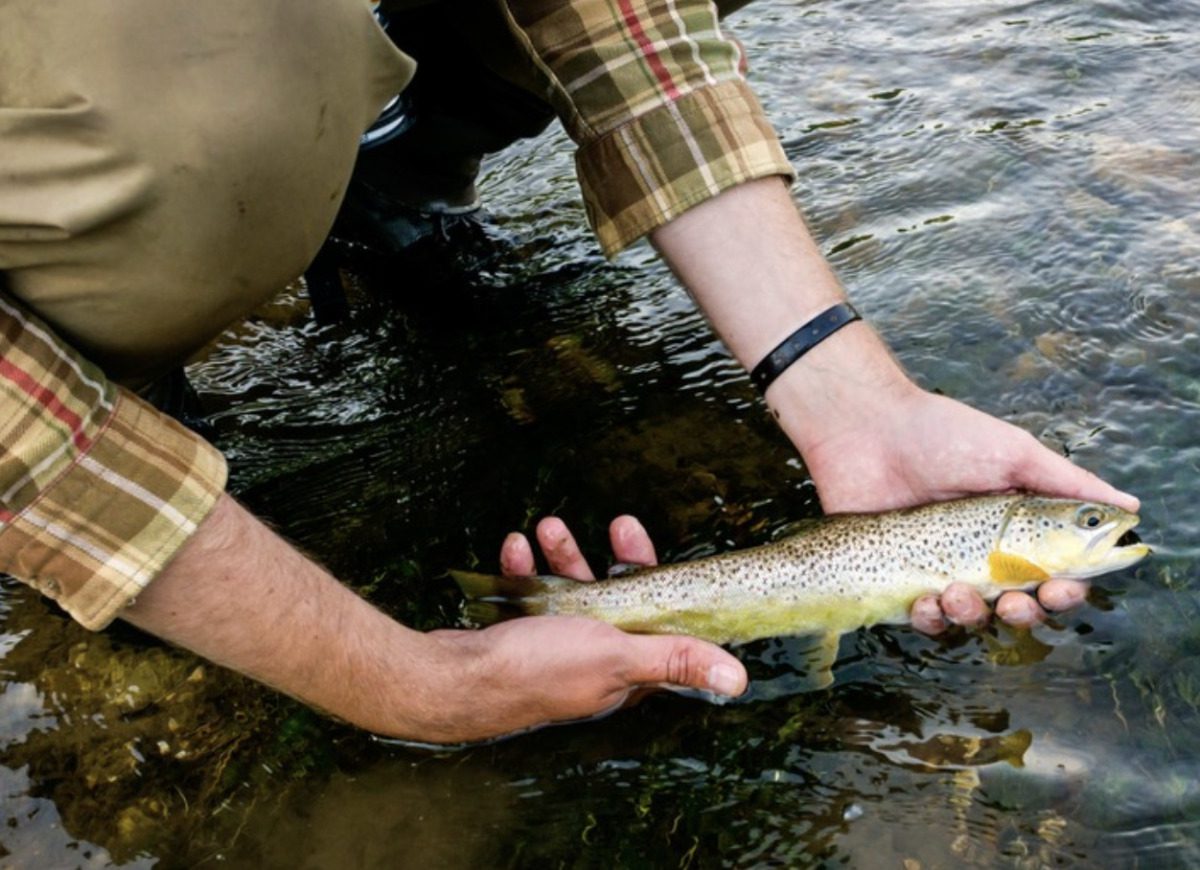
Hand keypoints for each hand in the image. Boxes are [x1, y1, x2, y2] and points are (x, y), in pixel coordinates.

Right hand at [426, 516, 746, 743]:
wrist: (451, 681)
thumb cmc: (535, 672)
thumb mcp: (615, 656)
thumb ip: (674, 658)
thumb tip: (739, 680)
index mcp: (622, 672)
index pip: (657, 623)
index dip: (660, 582)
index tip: (651, 547)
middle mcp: (590, 664)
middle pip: (613, 602)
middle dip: (608, 560)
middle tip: (613, 522)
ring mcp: (551, 651)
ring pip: (567, 594)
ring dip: (561, 557)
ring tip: (546, 527)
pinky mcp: (515, 641)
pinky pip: (526, 598)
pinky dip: (523, 571)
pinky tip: (515, 549)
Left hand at [791, 385, 1137, 632]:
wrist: (865, 429)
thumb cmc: (940, 433)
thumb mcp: (1012, 452)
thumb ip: (1066, 482)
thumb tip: (1129, 507)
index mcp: (1013, 526)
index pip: (1052, 572)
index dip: (1064, 589)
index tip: (1062, 587)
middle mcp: (978, 552)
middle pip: (1016, 604)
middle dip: (1025, 612)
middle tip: (1015, 599)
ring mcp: (936, 567)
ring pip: (970, 617)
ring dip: (973, 615)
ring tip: (955, 589)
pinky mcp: (896, 578)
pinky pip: (921, 617)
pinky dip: (929, 618)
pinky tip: (925, 599)